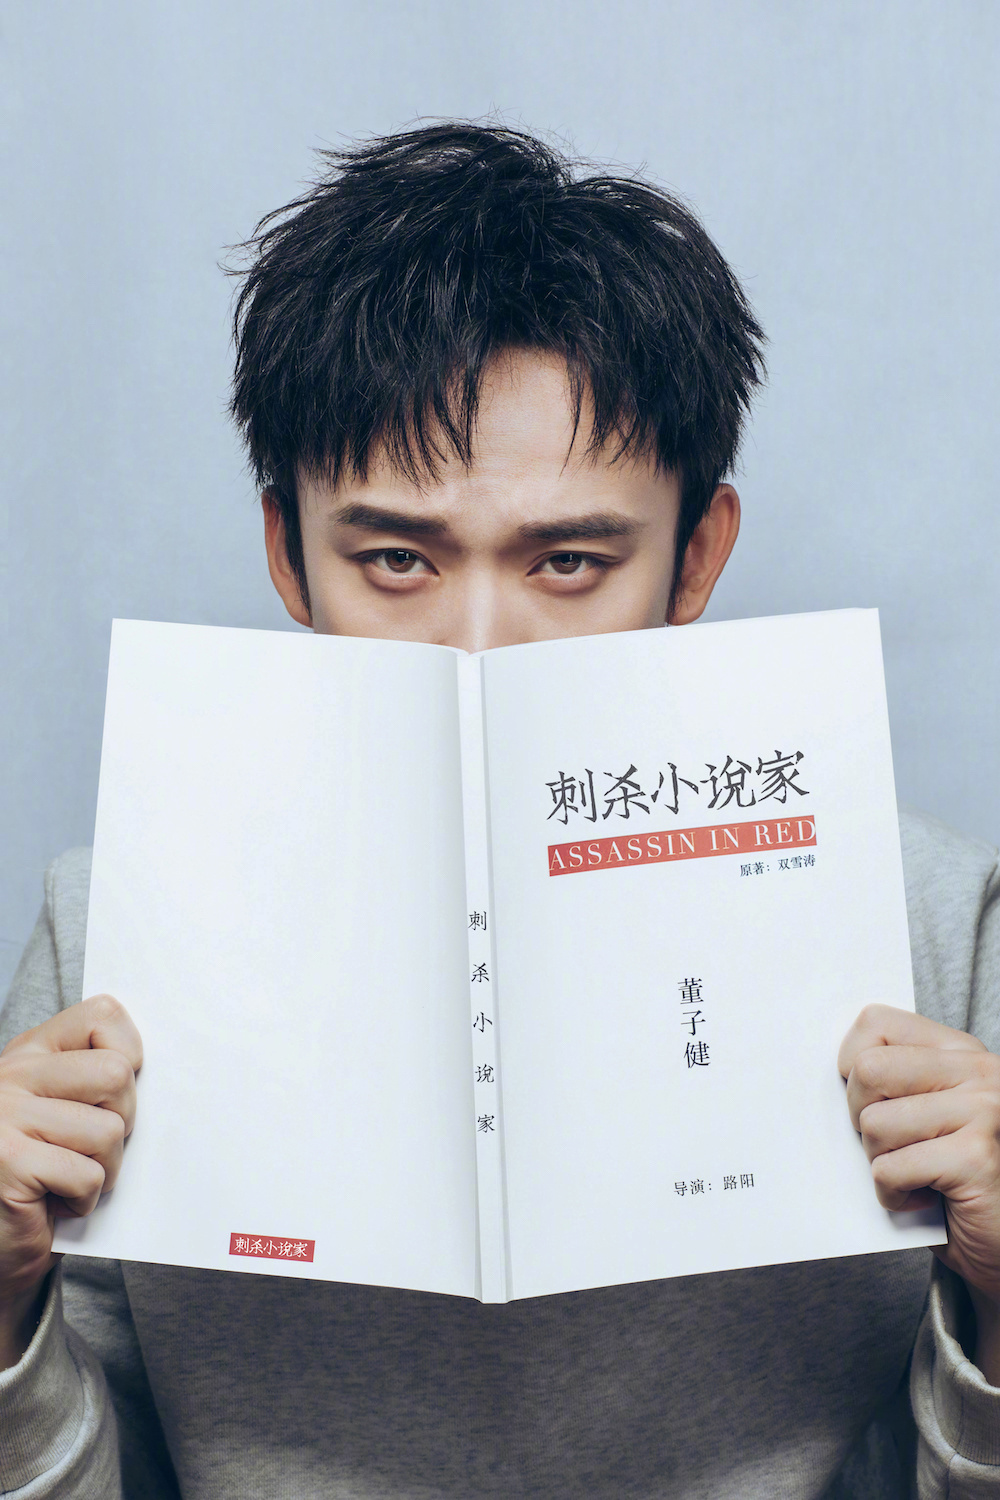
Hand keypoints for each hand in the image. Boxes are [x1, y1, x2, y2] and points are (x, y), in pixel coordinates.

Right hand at [0, 995, 141, 1363]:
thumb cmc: (41, 1175)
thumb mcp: (62, 1110)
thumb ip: (95, 1079)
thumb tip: (170, 1069)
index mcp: (30, 1052)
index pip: (102, 1013)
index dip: (129, 1051)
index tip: (116, 1090)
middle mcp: (11, 1075)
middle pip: (116, 1073)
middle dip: (125, 1119)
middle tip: (94, 1148)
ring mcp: (5, 1117)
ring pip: (108, 1130)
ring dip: (105, 1169)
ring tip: (72, 1179)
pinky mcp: (8, 1163)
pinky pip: (87, 1175)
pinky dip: (84, 1201)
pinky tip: (55, 1204)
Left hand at [839, 1004, 999, 1378]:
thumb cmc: (957, 1179)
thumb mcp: (930, 1113)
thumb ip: (896, 1081)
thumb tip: (833, 1068)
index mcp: (961, 1052)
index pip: (876, 1022)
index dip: (852, 1064)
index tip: (869, 1099)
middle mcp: (980, 1072)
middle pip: (868, 1070)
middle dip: (861, 1116)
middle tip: (893, 1145)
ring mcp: (984, 1111)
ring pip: (874, 1124)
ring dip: (881, 1161)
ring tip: (916, 1174)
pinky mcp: (976, 1158)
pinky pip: (890, 1169)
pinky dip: (894, 1196)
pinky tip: (927, 1200)